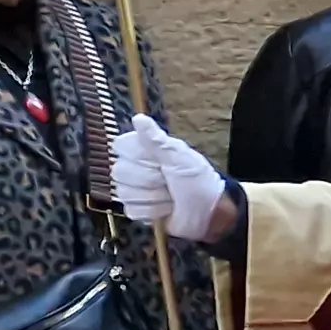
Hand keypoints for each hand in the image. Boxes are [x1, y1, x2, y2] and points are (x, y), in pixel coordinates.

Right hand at [111, 118, 230, 241]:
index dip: (138, 156)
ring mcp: (134, 189)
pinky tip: (166, 208)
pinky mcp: (137, 209)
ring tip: (171, 196)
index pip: (119, 146)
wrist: (211, 210)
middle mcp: (135, 167)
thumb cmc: (198, 180)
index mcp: (144, 150)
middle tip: (169, 181)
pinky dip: (153, 212)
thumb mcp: (179, 157)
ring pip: (125, 193)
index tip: (159, 161)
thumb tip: (139, 118)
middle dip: (151, 180)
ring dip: (154, 197)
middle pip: (120, 172)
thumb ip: (156, 139)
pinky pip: (132, 210)